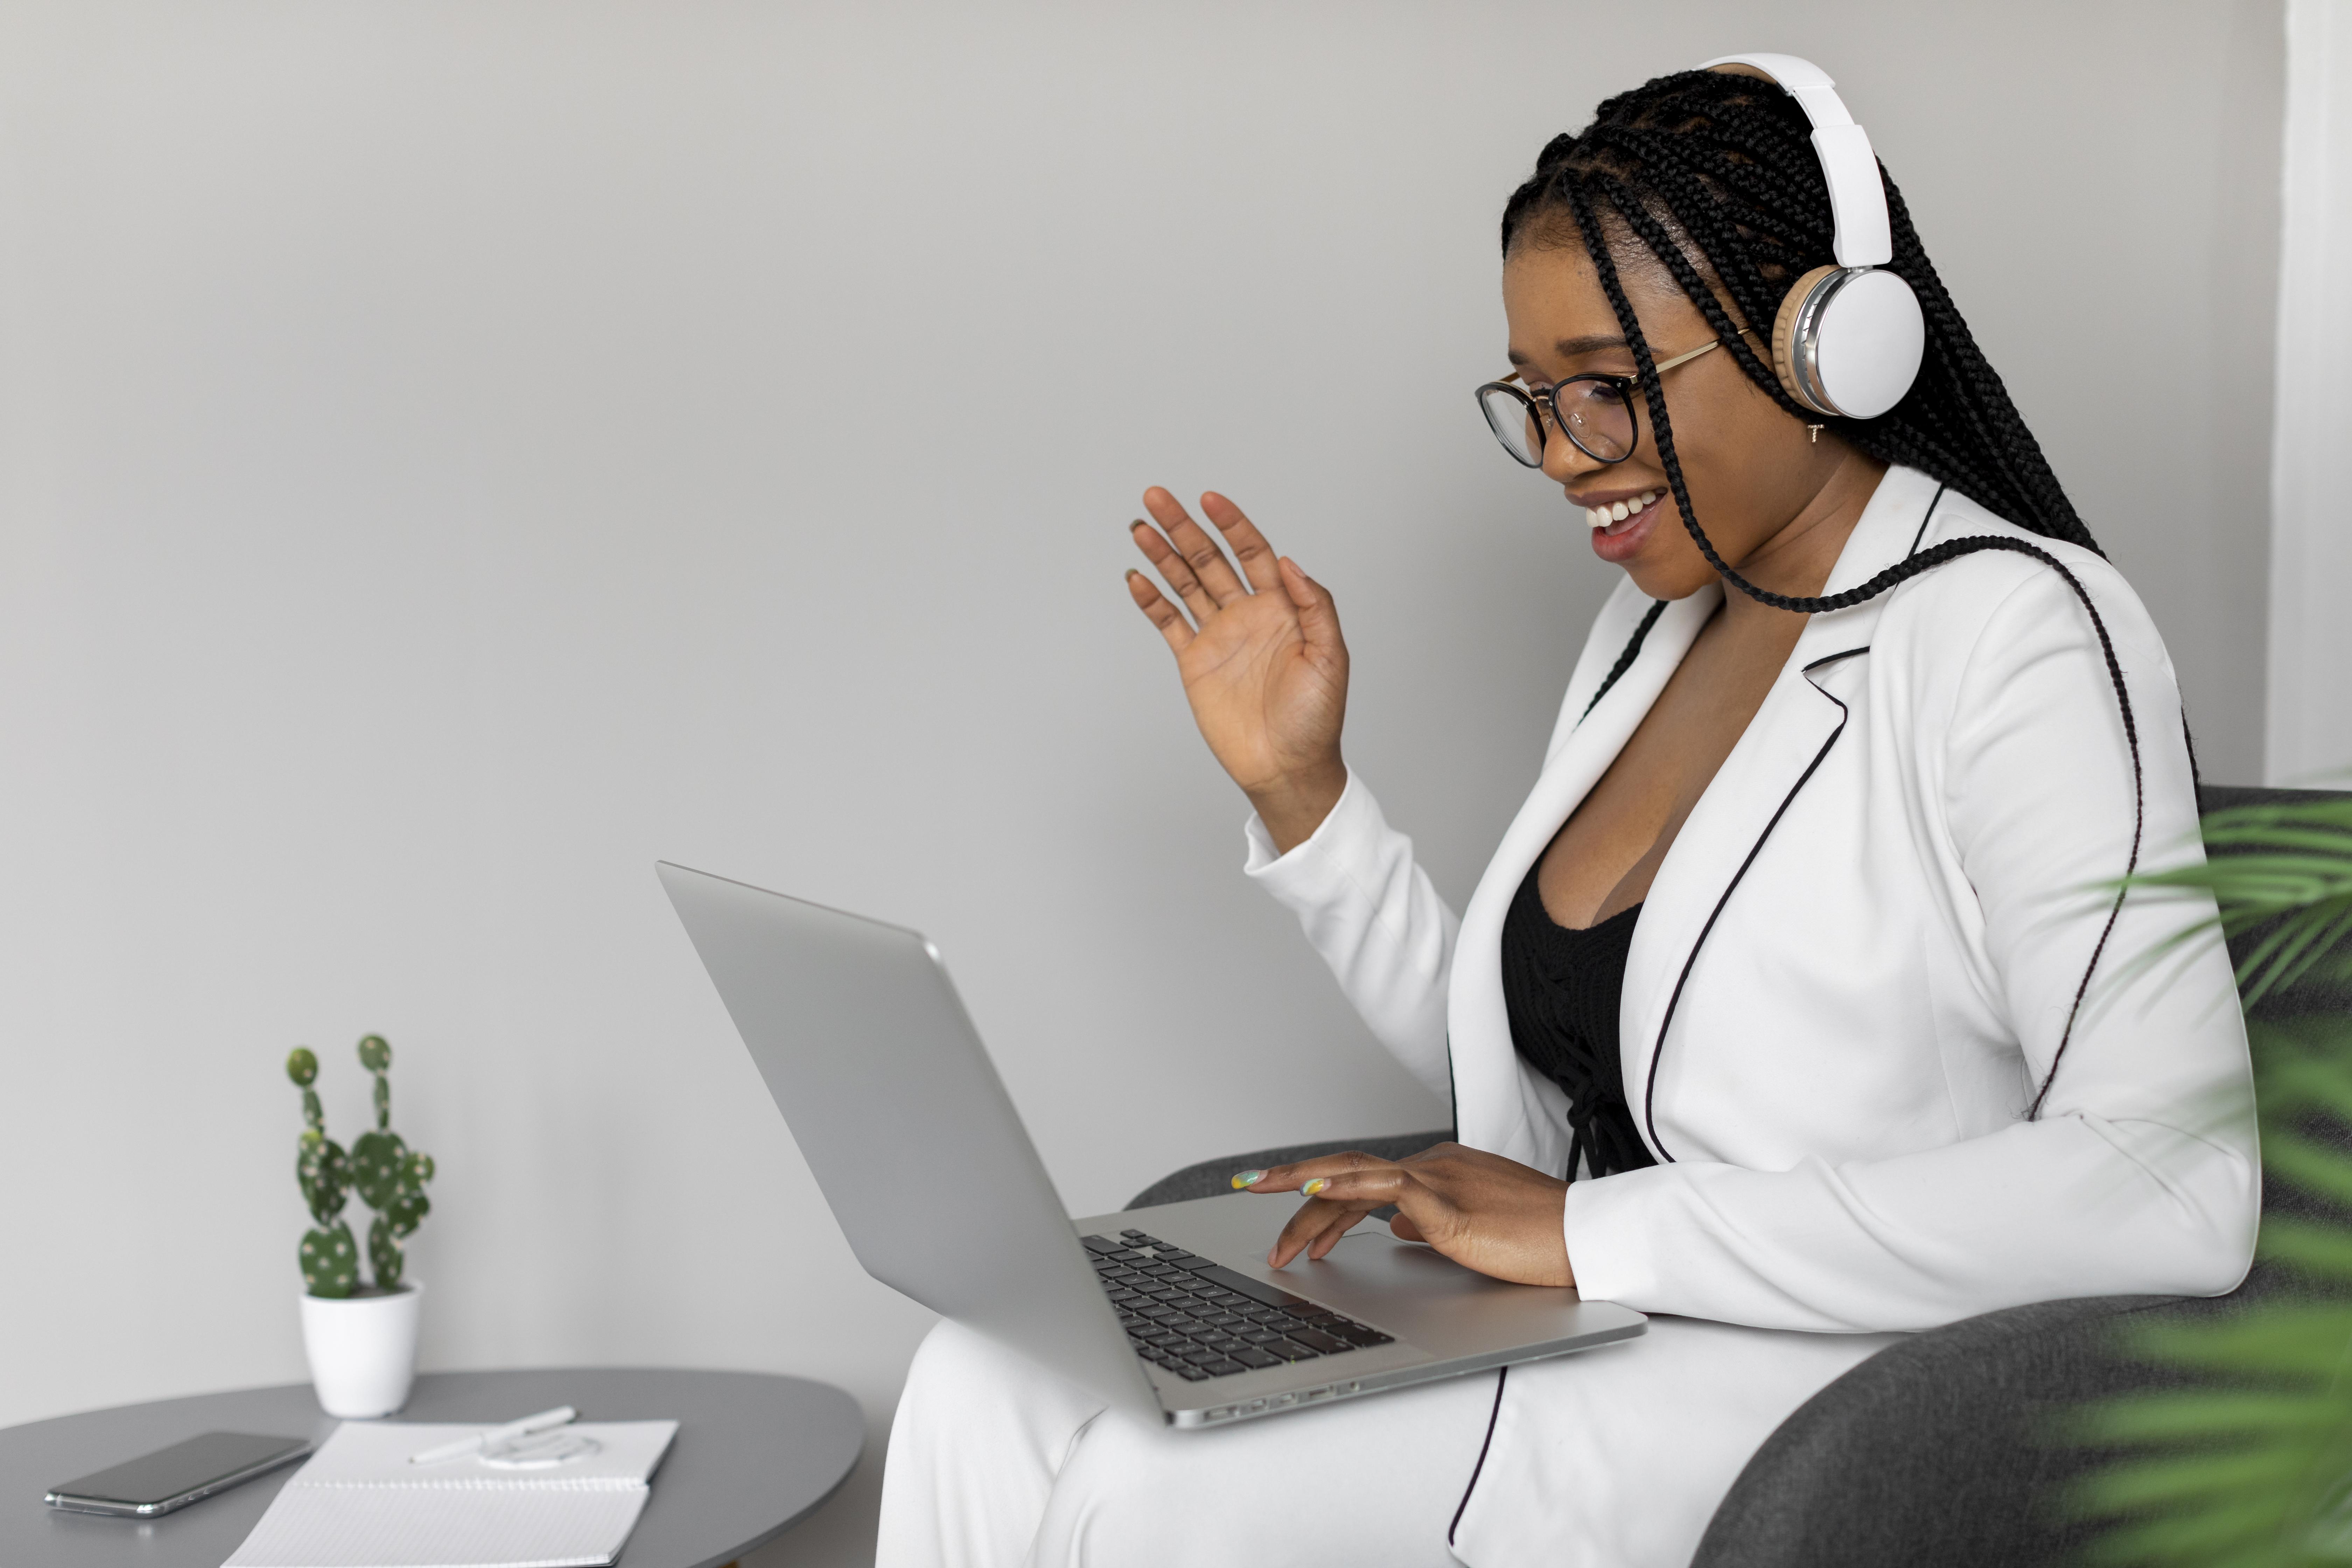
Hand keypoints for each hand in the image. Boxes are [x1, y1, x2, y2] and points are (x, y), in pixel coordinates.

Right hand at [1125, 488, 1347, 852]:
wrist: (1287, 766)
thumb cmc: (1317, 717)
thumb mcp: (1330, 657)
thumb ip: (1314, 606)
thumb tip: (1289, 563)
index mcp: (1281, 606)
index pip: (1252, 551)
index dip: (1232, 523)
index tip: (1209, 499)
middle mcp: (1246, 613)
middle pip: (1209, 558)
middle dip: (1183, 527)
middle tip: (1157, 497)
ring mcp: (1218, 636)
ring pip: (1185, 583)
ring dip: (1162, 555)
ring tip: (1139, 527)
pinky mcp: (1195, 662)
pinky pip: (1169, 623)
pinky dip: (1151, 601)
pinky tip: (1136, 577)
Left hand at [1234, 1143, 1573, 1287]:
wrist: (1579, 1238)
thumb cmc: (1533, 1237)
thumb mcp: (1466, 1229)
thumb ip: (1427, 1224)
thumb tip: (1395, 1229)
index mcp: (1434, 1172)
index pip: (1361, 1181)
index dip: (1319, 1201)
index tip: (1289, 1223)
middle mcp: (1431, 1166)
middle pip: (1345, 1171)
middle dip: (1291, 1183)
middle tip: (1246, 1189)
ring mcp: (1438, 1179)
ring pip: (1354, 1173)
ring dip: (1303, 1187)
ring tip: (1262, 1192)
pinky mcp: (1448, 1203)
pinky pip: (1388, 1188)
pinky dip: (1346, 1189)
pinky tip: (1316, 1193)